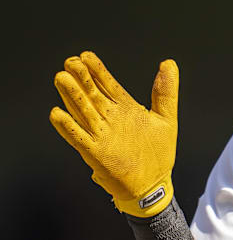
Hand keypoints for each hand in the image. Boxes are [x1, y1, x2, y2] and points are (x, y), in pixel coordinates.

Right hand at [49, 51, 178, 216]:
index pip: (108, 85)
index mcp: (125, 109)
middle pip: (92, 94)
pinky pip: (79, 138)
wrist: (154, 184)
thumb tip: (168, 63)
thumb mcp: (166, 118)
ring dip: (72, 96)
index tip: (86, 55)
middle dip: (81, 78)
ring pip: (83, 111)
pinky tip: (57, 113)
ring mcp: (102, 135)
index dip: (97, 70)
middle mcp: (110, 119)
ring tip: (62, 78)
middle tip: (71, 61)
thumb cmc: (158, 153)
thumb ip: (166, 91)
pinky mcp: (96, 153)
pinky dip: (68, 127)